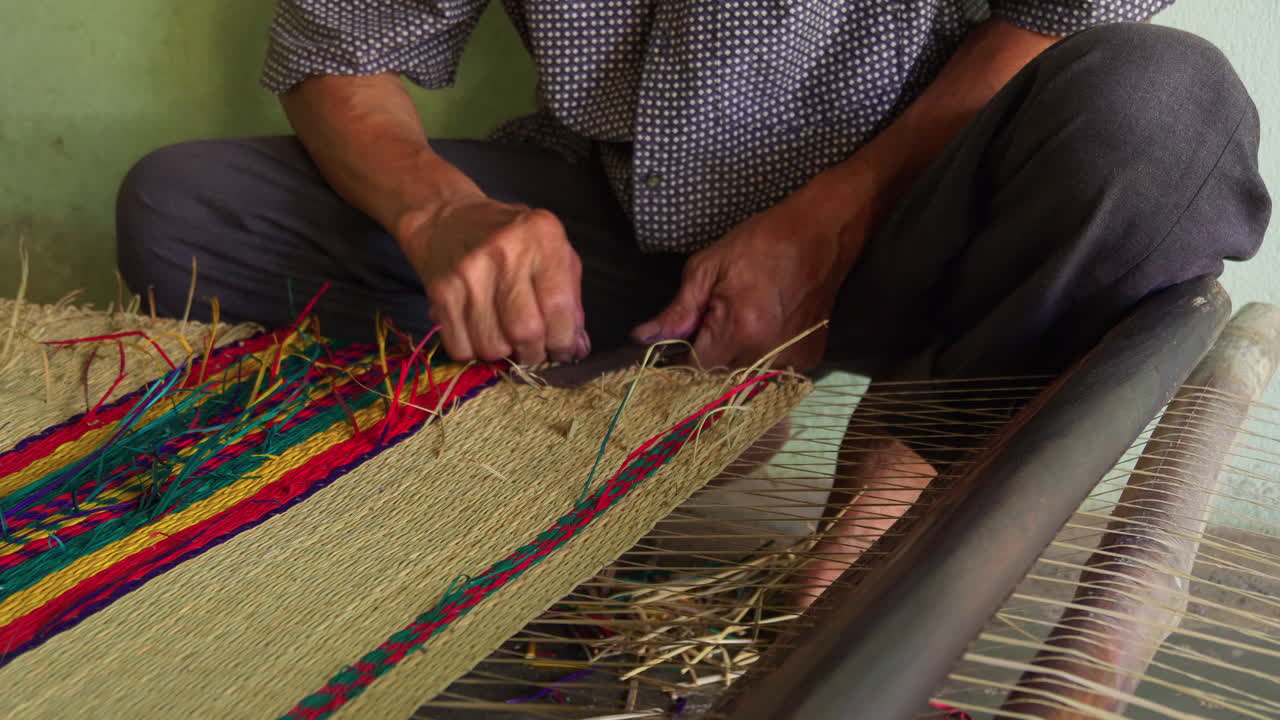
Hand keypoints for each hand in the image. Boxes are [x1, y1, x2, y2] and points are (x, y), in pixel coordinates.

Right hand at [400, 197, 588, 364]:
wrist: (448, 218)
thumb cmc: (511, 238)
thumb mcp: (552, 250)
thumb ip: (571, 297)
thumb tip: (577, 347)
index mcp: (541, 237)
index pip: (559, 306)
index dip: (564, 340)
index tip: (563, 351)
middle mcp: (504, 252)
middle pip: (525, 331)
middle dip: (535, 353)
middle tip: (534, 350)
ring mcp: (468, 272)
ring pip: (492, 346)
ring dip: (504, 355)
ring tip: (506, 339)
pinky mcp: (440, 291)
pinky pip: (461, 347)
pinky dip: (474, 352)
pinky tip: (480, 334)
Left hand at [632, 192, 864, 370]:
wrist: (822, 232)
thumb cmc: (762, 242)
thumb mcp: (708, 267)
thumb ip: (678, 310)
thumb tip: (643, 337)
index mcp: (739, 328)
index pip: (696, 369)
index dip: (685, 357)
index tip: (686, 340)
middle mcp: (768, 351)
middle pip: (721, 378)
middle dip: (711, 357)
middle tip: (718, 321)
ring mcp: (794, 358)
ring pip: (747, 379)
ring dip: (737, 360)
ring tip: (745, 321)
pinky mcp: (810, 357)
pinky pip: (773, 372)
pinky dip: (762, 358)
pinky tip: (766, 328)